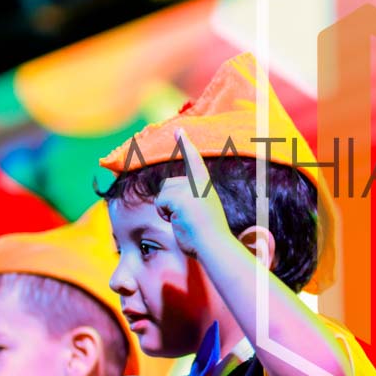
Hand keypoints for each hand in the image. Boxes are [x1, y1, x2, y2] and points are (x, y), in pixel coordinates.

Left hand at [155, 131, 232, 258]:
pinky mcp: (180, 197)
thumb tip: (171, 205)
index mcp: (206, 186)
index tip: (178, 130)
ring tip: (182, 219)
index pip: (194, 161)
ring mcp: (190, 189)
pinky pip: (160, 202)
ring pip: (163, 192)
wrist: (215, 244)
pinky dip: (164, 213)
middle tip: (183, 217)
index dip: (186, 145)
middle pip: (168, 184)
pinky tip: (178, 220)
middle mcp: (199, 184)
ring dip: (166, 208)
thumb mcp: (201, 213)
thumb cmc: (208, 237)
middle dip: (168, 200)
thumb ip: (189, 202)